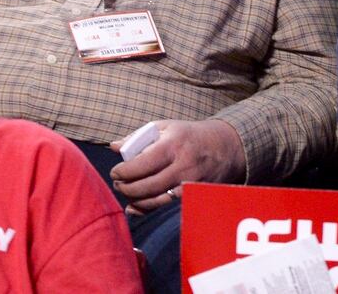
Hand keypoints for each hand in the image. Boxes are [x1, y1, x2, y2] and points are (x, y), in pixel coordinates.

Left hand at [110, 119, 245, 214]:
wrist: (224, 148)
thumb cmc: (188, 136)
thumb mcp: (166, 127)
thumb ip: (138, 136)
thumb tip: (113, 146)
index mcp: (173, 145)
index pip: (142, 163)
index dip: (123, 171)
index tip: (115, 172)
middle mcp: (183, 166)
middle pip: (147, 186)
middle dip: (126, 188)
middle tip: (118, 184)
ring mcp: (189, 184)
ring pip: (156, 201)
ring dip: (135, 201)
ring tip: (127, 193)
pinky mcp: (193, 197)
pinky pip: (166, 209)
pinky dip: (147, 211)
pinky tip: (136, 207)